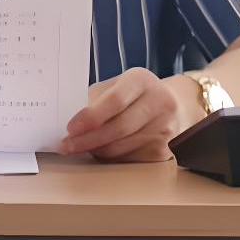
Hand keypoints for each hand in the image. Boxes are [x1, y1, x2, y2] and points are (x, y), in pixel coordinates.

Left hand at [59, 67, 185, 162]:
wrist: (172, 106)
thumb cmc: (134, 95)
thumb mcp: (116, 86)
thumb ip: (95, 100)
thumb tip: (72, 125)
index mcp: (142, 80)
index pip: (115, 100)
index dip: (91, 117)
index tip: (71, 128)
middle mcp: (159, 102)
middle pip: (118, 128)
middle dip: (88, 140)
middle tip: (67, 145)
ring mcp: (165, 128)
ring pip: (121, 147)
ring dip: (96, 150)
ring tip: (80, 147)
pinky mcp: (165, 151)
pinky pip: (129, 159)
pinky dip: (110, 157)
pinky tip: (101, 151)